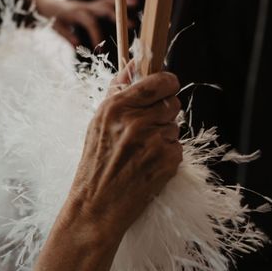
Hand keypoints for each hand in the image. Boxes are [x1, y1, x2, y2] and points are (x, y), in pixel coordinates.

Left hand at [33, 0, 137, 47]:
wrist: (45, 3)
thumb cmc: (50, 16)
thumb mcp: (56, 27)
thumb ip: (66, 35)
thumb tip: (76, 46)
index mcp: (75, 13)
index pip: (90, 22)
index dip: (97, 34)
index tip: (100, 49)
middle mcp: (84, 6)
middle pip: (103, 8)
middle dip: (117, 16)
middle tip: (131, 25)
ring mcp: (88, 5)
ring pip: (107, 1)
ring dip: (121, 3)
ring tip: (135, 4)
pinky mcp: (91, 5)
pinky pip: (105, 2)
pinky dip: (116, 4)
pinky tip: (130, 4)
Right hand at [67, 66, 181, 239]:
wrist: (96, 206)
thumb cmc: (95, 164)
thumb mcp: (98, 123)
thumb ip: (117, 91)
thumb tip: (133, 64)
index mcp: (117, 107)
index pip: (160, 80)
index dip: (166, 84)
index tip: (164, 90)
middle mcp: (136, 121)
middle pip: (172, 103)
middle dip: (163, 114)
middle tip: (144, 132)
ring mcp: (154, 141)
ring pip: (175, 126)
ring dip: (163, 137)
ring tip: (141, 153)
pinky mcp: (168, 160)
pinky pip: (177, 147)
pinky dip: (166, 156)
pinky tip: (147, 166)